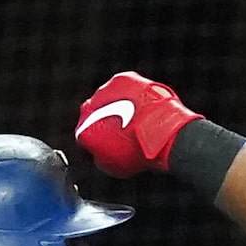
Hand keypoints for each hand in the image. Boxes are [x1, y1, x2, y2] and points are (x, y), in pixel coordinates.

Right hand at [74, 71, 200, 178]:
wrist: (161, 132)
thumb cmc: (139, 152)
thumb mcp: (115, 167)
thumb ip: (101, 158)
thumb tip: (101, 154)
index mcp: (83, 131)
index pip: (84, 136)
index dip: (97, 142)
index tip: (109, 146)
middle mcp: (88, 108)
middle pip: (94, 114)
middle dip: (105, 121)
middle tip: (121, 132)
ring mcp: (104, 91)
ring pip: (107, 99)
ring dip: (117, 106)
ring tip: (134, 118)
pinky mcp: (122, 78)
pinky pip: (124, 88)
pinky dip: (130, 94)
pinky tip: (141, 106)